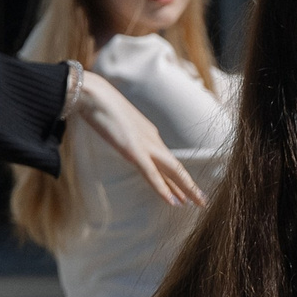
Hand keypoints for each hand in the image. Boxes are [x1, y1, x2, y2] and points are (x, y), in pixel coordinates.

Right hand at [69, 69, 205, 206]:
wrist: (93, 94)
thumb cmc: (101, 105)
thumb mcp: (118, 124)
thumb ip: (126, 134)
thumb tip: (126, 139)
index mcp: (149, 134)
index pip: (168, 161)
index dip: (179, 178)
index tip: (187, 191)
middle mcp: (152, 140)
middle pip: (176, 168)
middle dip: (190, 186)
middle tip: (203, 202)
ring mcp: (144, 146)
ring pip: (172, 172)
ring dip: (186, 189)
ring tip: (198, 203)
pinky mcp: (133, 151)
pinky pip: (151, 174)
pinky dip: (162, 188)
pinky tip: (172, 201)